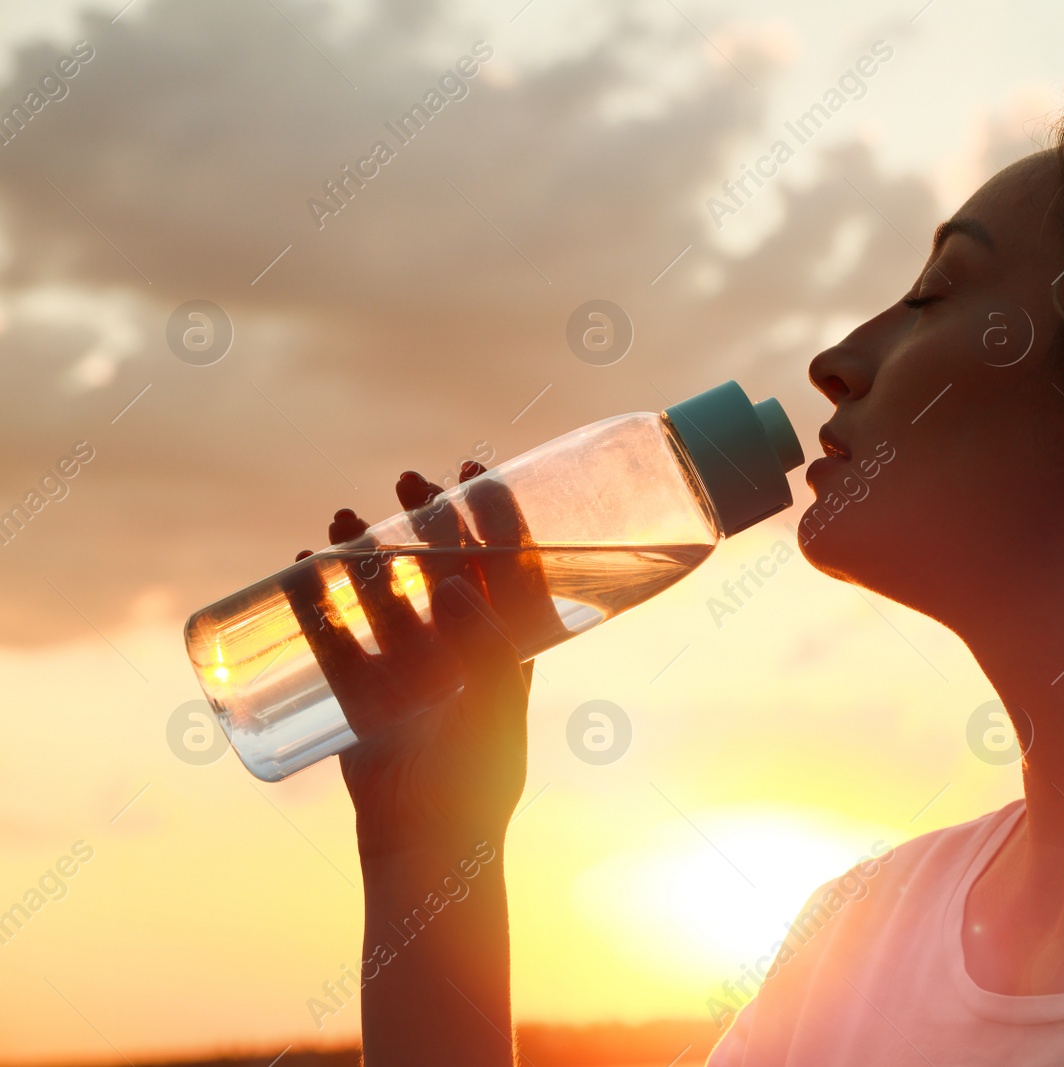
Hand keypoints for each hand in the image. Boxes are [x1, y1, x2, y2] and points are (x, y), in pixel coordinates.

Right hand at [289, 464, 537, 856]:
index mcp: (507, 645)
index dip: (493, 514)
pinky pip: (333, 639)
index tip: (474, 470)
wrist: (429, 843)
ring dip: (362, 551)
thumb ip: (490, 643)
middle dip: (424, 519)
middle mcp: (458, 648)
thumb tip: (462, 582)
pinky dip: (315, 605)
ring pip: (383, 593)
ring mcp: (407, 668)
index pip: (505, 563)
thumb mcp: (499, 703)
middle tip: (406, 479)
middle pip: (441, 566)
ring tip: (343, 514)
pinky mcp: (362, 695)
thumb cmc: (478, 776)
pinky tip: (299, 569)